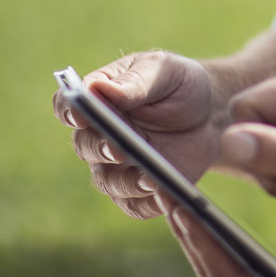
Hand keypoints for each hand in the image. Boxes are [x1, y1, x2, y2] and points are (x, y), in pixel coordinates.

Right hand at [53, 51, 218, 218]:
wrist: (207, 112)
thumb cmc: (178, 84)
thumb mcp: (164, 72)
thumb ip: (135, 82)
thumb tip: (99, 88)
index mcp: (96, 100)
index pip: (68, 105)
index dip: (70, 110)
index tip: (81, 113)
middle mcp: (97, 137)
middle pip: (86, 146)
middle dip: (101, 148)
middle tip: (118, 148)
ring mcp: (115, 166)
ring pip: (109, 181)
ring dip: (127, 181)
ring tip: (150, 178)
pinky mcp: (138, 190)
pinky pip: (136, 205)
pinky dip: (149, 204)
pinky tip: (167, 199)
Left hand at [162, 195, 275, 276]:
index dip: (206, 246)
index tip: (182, 208)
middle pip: (216, 276)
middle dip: (190, 233)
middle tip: (163, 189)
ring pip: (218, 271)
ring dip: (196, 234)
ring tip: (173, 193)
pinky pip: (231, 267)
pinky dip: (214, 240)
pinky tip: (202, 213)